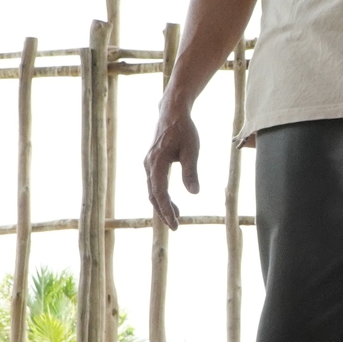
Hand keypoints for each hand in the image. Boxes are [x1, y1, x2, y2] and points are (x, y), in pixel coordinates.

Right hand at [145, 106, 199, 228]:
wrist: (172, 113)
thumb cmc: (184, 130)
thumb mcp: (192, 150)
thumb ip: (191, 171)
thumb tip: (194, 193)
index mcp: (157, 162)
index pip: (160, 192)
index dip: (166, 209)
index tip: (174, 224)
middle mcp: (149, 165)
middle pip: (153, 195)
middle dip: (163, 212)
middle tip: (175, 227)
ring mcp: (148, 165)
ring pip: (152, 191)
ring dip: (162, 206)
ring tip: (176, 218)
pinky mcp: (152, 164)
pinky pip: (154, 185)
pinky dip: (162, 197)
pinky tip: (172, 205)